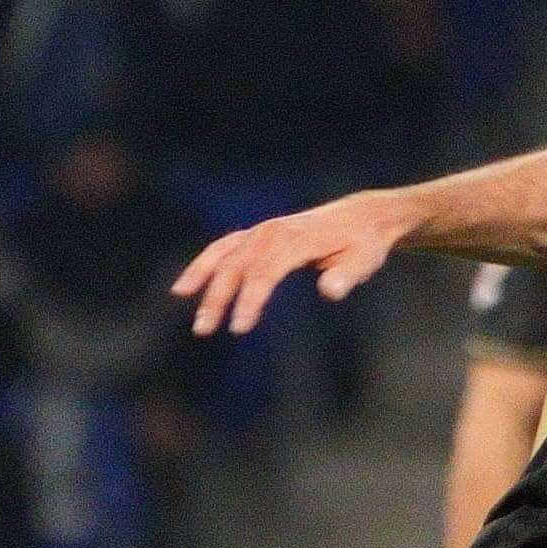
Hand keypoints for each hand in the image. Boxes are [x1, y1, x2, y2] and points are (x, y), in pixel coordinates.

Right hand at [176, 192, 411, 332]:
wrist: (362, 217)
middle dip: (218, 297)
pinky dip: (204, 263)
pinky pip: (224, 247)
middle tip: (204, 329)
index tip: (239, 327)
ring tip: (181, 298)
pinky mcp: (258, 234)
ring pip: (224, 253)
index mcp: (296, 239)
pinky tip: (188, 285)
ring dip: (202, 276)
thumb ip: (347, 275)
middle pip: (237, 265)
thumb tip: (329, 290)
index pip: (265, 272)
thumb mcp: (365, 260)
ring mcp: (263, 230)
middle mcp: (273, 231)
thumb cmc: (364, 244)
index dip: (250, 300)